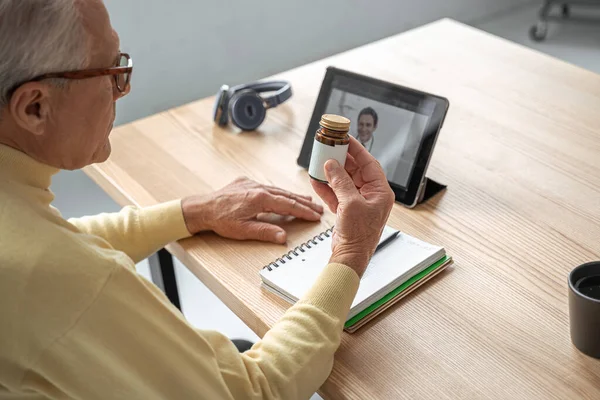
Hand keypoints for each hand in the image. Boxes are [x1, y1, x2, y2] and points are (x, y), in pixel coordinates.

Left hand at [182, 177, 323, 243]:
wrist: (201, 208)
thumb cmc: (220, 220)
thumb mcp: (243, 230)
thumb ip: (265, 232)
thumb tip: (283, 237)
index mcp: (260, 199)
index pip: (288, 205)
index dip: (303, 211)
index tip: (316, 216)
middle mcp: (258, 188)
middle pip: (286, 196)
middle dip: (303, 202)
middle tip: (318, 208)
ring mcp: (252, 184)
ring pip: (278, 190)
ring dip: (293, 196)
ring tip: (307, 200)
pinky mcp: (245, 183)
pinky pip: (267, 187)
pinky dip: (279, 192)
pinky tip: (283, 195)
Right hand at [311, 136, 394, 276]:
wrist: (350, 257)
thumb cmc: (359, 235)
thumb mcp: (350, 204)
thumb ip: (340, 182)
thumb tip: (332, 164)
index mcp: (380, 192)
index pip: (369, 163)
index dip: (357, 149)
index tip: (346, 138)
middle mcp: (371, 195)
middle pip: (355, 170)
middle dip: (341, 160)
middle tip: (329, 148)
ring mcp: (359, 203)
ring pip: (344, 181)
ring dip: (331, 173)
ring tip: (320, 162)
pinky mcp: (347, 210)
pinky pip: (336, 193)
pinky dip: (326, 187)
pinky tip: (316, 180)